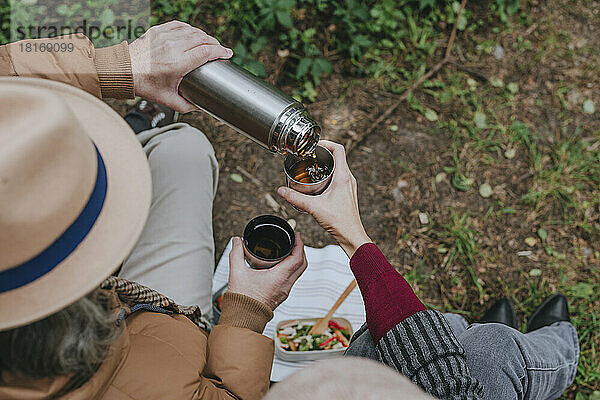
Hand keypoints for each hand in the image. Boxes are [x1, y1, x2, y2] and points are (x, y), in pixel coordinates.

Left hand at [129, 21, 232, 112]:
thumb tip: (202, 106)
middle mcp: (172, 47)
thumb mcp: (168, 101)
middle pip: (202, 39)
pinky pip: (179, 26)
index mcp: (178, 63)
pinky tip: (194, 34)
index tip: (228, 54)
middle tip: (220, 50)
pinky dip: (190, 29)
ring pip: (192, 31)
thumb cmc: (145, 85)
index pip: (206, 52)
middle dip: (215, 44)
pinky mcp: (158, 31)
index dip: (220, 51)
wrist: (123, 71)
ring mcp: (164, 36)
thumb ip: (187, 106)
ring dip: (204, 36)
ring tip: (209, 43)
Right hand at [227, 234, 307, 309]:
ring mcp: (284, 291)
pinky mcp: (281, 295)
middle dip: (301, 250)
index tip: (296, 235)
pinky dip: (292, 269)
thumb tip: (236, 241)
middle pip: (302, 265)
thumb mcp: (237, 273)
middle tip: (295, 240)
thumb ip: (236, 254)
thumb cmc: (241, 300)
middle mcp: (285, 285)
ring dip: (297, 260)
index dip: (299, 244)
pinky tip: (282, 265)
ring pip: (298, 273)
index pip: (297, 258)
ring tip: (290, 250)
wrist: (242, 319)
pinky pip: (292, 279)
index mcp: (279, 278)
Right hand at [277, 140, 370, 257]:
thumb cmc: (340, 222)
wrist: (351, 235)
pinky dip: (329, 175)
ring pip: (339, 167)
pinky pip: (339, 177)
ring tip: (313, 167)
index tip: (315, 144)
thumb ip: (296, 198)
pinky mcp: (347, 193)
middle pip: (338, 156)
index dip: (327, 142)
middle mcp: (349, 179)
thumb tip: (282, 191)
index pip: (339, 149)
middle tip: (310, 155)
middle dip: (323, 153)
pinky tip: (319, 183)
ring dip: (326, 164)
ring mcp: (349, 186)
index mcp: (343, 177)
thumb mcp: (314, 207)